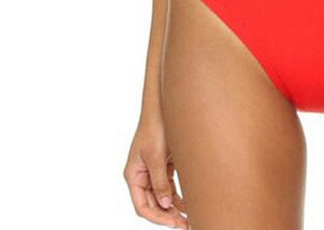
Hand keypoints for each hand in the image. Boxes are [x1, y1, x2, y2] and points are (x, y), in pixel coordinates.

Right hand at [124, 111, 187, 228]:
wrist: (163, 106)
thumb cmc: (155, 128)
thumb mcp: (156, 156)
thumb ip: (160, 181)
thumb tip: (166, 204)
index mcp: (133, 175)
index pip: (142, 206)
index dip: (158, 218)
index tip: (174, 223)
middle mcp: (141, 175)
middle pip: (153, 204)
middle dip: (168, 216)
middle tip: (186, 224)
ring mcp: (152, 170)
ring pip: (162, 196)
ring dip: (174, 207)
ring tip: (189, 218)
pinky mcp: (163, 164)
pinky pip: (169, 185)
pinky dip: (177, 194)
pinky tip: (188, 202)